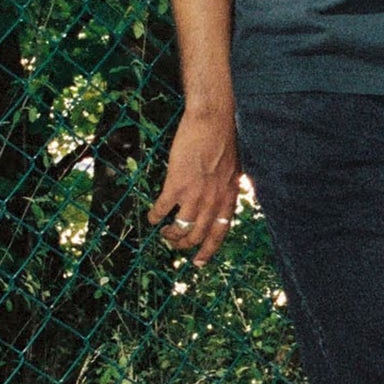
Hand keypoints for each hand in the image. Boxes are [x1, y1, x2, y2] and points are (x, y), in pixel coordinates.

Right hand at [149, 109, 240, 265]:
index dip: (208, 251)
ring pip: (180, 229)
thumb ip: (224, 189)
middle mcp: (213, 201)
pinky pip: (162, 209)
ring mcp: (195, 195)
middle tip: (174, 243)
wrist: (213, 121)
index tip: (199, 262)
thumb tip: (217, 200)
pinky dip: (155, 216)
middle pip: (197, 236)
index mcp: (228, 198)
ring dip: (170, 235)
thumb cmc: (223, 140)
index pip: (220, 233)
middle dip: (183, 244)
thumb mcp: (232, 170)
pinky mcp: (176, 185)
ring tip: (164, 232)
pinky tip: (152, 217)